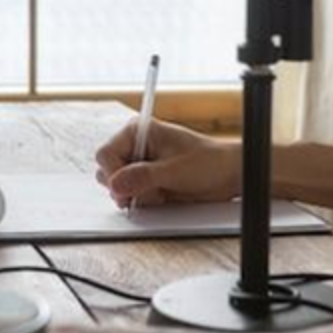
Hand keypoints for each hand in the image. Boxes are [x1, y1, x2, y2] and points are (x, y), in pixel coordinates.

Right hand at [94, 118, 239, 207]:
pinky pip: (132, 196)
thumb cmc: (207, 162)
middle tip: (149, 191)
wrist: (227, 175)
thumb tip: (115, 185)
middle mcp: (136, 146)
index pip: (105, 154)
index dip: (113, 174)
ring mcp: (140, 165)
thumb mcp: (174, 170)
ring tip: (160, 192)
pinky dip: (144, 201)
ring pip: (118, 187)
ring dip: (136, 195)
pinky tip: (163, 197)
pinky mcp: (146, 181)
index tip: (126, 189)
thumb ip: (142, 177)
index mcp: (138, 131)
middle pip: (107, 172)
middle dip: (125, 187)